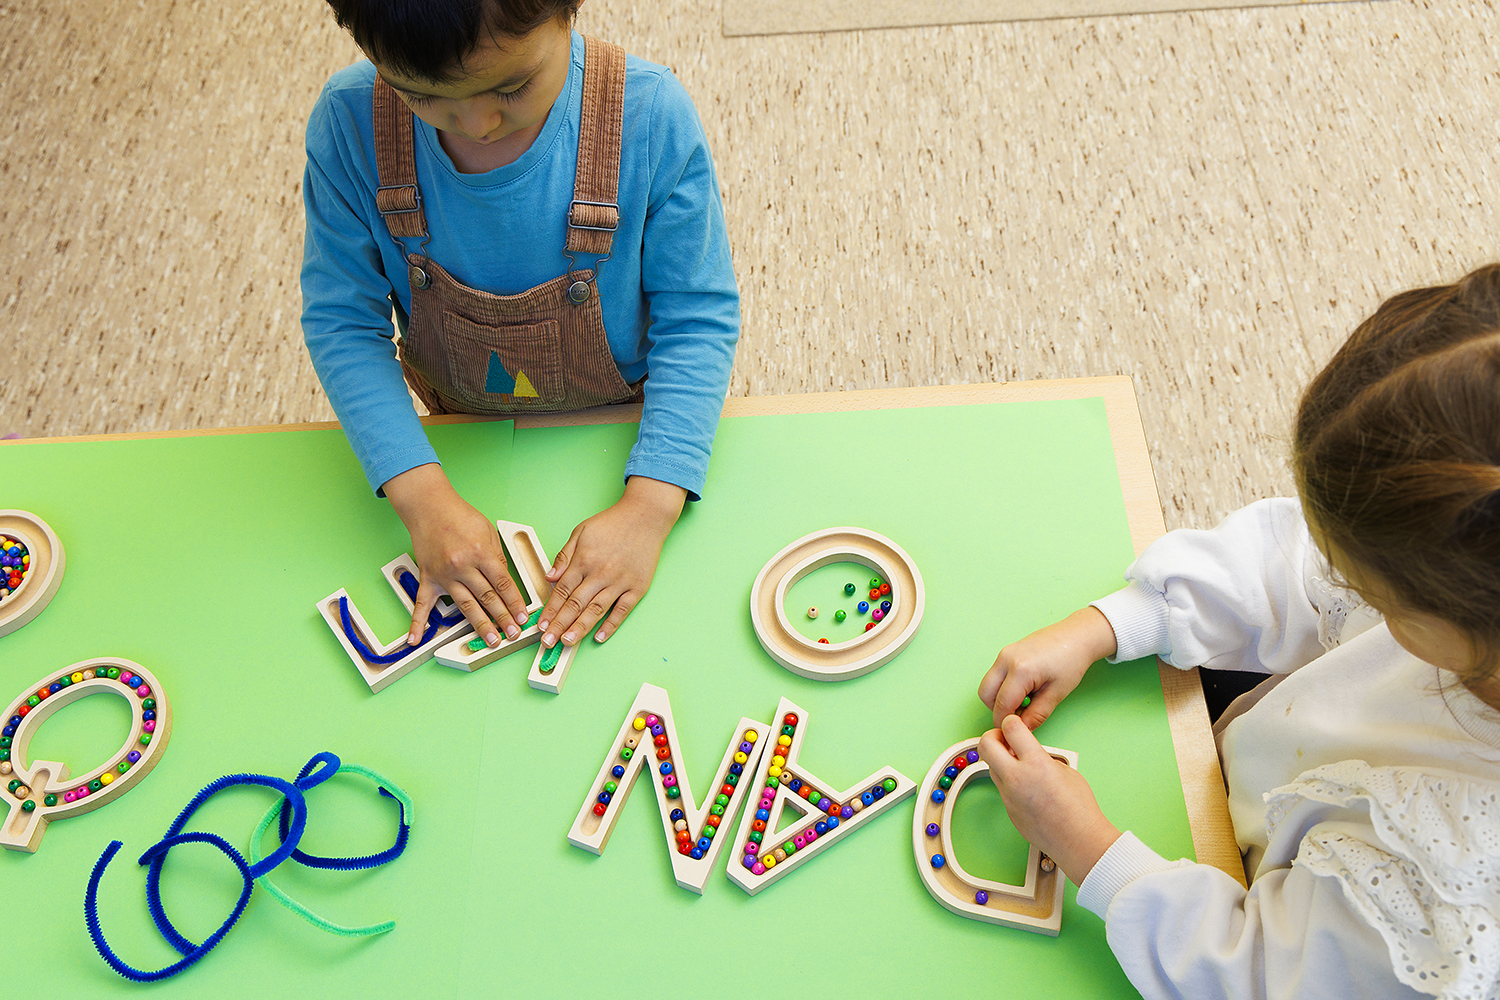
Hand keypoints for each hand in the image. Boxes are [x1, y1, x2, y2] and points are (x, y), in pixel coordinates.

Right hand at [382, 464, 529, 646]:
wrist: (429, 506)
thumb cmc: (460, 516)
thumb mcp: (488, 532)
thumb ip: (497, 557)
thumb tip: (506, 582)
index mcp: (481, 553)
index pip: (503, 583)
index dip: (515, 602)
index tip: (523, 616)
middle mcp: (462, 566)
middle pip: (487, 597)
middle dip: (503, 617)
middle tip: (514, 633)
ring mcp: (444, 574)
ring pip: (465, 605)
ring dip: (480, 624)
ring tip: (492, 640)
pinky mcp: (428, 577)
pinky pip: (422, 603)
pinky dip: (417, 622)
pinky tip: (416, 639)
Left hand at [537, 476, 686, 647]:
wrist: (646, 516)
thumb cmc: (613, 523)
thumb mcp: (581, 531)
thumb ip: (564, 556)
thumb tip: (550, 577)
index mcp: (584, 559)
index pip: (562, 590)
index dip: (550, 610)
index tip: (541, 625)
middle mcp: (600, 573)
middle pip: (576, 604)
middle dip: (559, 625)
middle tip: (548, 641)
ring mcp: (620, 581)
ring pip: (596, 610)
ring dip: (580, 628)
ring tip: (567, 642)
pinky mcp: (637, 587)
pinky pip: (622, 610)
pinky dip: (611, 625)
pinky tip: (599, 637)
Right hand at [978, 606, 1117, 729]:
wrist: (1076, 635)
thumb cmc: (1071, 661)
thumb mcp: (1057, 693)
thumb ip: (1037, 715)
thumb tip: (1023, 729)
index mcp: (1020, 670)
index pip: (1001, 705)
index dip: (1006, 722)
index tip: (1015, 730)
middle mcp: (1006, 659)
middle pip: (985, 694)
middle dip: (997, 709)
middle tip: (1018, 715)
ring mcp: (1004, 653)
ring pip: (988, 684)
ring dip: (999, 697)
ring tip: (1024, 700)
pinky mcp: (1006, 651)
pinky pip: (995, 675)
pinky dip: (1003, 686)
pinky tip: (1024, 689)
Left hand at [980, 716, 1120, 883]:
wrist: (1079, 841)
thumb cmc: (1080, 808)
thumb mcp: (1066, 770)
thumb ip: (1043, 757)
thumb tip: (1030, 753)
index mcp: (1035, 763)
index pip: (1010, 727)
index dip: (1012, 722)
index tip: (1015, 725)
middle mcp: (1016, 778)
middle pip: (985, 744)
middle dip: (993, 737)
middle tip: (1005, 740)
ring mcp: (1009, 796)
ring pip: (991, 767)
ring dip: (1000, 760)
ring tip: (1020, 765)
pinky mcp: (1008, 810)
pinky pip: (1001, 788)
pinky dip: (1009, 781)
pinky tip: (1027, 787)